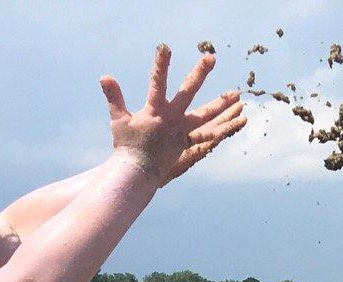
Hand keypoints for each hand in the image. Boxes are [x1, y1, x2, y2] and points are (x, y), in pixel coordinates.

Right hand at [100, 45, 246, 186]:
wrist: (137, 173)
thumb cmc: (126, 145)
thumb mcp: (119, 119)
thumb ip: (114, 97)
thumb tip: (105, 76)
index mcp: (155, 110)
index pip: (157, 82)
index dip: (160, 65)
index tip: (165, 48)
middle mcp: (172, 119)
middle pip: (188, 92)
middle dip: (200, 73)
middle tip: (211, 57)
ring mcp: (182, 131)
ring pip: (206, 116)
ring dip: (222, 104)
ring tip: (237, 95)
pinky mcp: (187, 144)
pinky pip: (207, 137)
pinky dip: (222, 131)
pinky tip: (236, 124)